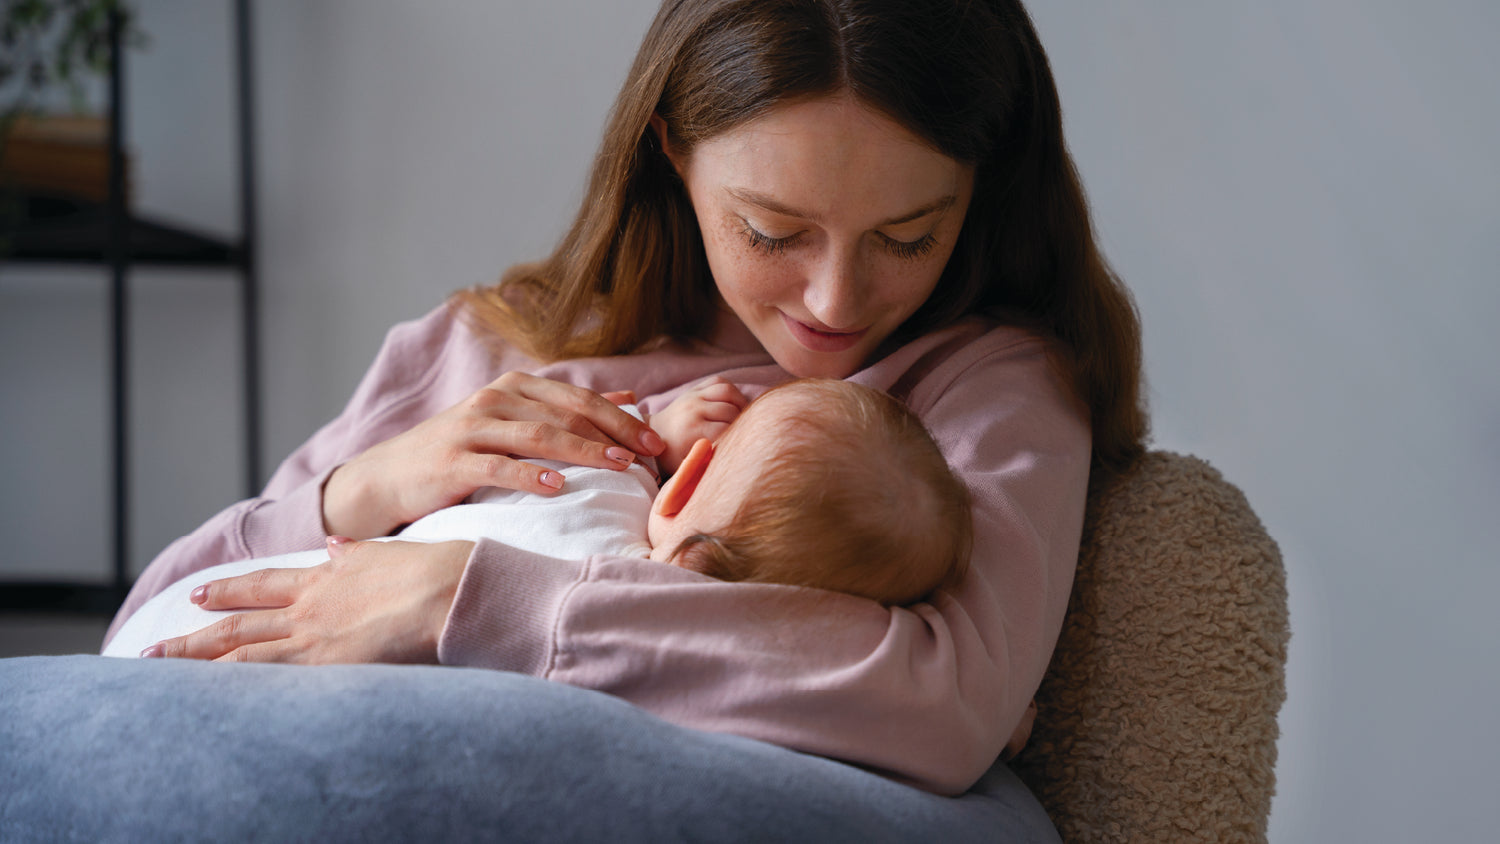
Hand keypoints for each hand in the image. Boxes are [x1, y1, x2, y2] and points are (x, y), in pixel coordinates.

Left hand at [140, 537, 471, 663]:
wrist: (445, 590)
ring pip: (245, 659)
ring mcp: (315, 641)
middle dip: (193, 640)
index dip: (226, 592)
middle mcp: (308, 610)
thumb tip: (334, 544)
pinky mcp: (329, 668)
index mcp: (321, 578)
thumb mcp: (381, 552)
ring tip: (169, 678)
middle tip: (155, 652)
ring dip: (203, 668)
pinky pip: (274, 684)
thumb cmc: (425, 570)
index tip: (198, 596)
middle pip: (238, 628)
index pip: (261, 587)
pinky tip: (221, 705)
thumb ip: (352, 553)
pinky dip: (244, 693)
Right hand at [324, 372, 665, 538]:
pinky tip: (558, 486)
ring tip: (618, 466)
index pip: (579, 399)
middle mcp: (494, 400)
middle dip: (613, 434)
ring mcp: (471, 429)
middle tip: (649, 455)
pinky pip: (497, 466)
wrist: (387, 478)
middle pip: (565, 414)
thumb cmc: (460, 454)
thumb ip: (566, 412)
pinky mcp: (451, 461)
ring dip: (583, 450)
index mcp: (515, 389)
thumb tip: (630, 401)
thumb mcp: (512, 424)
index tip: (655, 442)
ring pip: (538, 435)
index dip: (620, 419)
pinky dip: (529, 475)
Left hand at [650, 376, 748, 474]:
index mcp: (692, 430)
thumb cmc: (675, 457)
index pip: (727, 430)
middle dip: (741, 422)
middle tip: (744, 433)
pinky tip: (734, 405)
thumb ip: (711, 461)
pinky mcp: (694, 388)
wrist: (653, 436)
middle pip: (731, 410)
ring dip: (740, 403)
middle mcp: (693, 409)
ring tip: (743, 416)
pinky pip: (720, 381)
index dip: (737, 438)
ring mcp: (693, 395)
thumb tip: (734, 460)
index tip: (740, 446)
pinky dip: (731, 392)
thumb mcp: (691, 465)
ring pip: (728, 391)